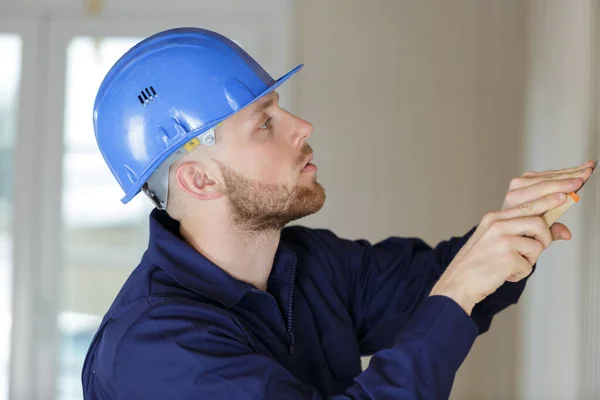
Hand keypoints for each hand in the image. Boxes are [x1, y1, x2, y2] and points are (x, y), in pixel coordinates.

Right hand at [430, 192, 566, 314]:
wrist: (457, 283)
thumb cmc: (479, 262)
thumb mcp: (499, 241)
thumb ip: (527, 232)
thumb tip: (564, 231)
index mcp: (494, 217)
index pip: (528, 202)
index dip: (550, 195)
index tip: (569, 190)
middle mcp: (497, 224)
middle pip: (538, 221)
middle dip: (547, 235)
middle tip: (544, 242)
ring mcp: (501, 241)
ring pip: (538, 245)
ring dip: (531, 258)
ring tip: (514, 262)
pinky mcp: (506, 258)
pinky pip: (530, 265)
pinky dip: (521, 272)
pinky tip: (506, 273)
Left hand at [501, 160, 595, 239]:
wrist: (508, 222)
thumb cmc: (524, 228)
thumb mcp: (538, 235)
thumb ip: (553, 232)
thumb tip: (566, 233)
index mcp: (516, 211)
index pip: (537, 202)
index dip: (555, 195)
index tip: (571, 191)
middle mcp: (514, 196)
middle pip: (543, 185)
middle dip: (567, 180)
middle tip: (586, 174)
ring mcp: (518, 185)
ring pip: (547, 176)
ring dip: (569, 172)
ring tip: (587, 169)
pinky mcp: (524, 178)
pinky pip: (547, 174)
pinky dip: (564, 172)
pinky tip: (577, 169)